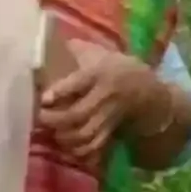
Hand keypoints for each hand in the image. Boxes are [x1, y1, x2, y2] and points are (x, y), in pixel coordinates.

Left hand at [38, 41, 154, 162]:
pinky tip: (69, 146)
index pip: (79, 82)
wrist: (150, 92)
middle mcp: (105, 96)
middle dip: (55, 119)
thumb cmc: (120, 68)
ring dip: (65, 137)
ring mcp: (109, 117)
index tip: (43, 98)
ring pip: (84, 134)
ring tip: (53, 132)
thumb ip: (80, 49)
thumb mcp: (103, 53)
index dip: (60, 91)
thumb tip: (55, 40)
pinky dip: (80, 151)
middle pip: (77, 114)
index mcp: (100, 73)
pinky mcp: (112, 132)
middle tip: (40, 117)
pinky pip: (95, 147)